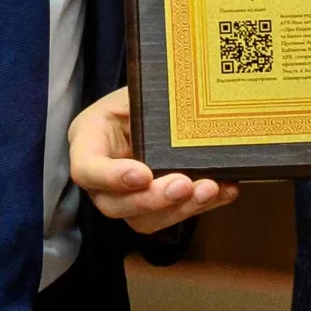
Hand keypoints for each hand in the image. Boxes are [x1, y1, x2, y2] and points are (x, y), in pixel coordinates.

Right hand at [69, 86, 240, 235]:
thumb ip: (148, 101)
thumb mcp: (135, 90)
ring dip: (180, 209)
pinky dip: (200, 205)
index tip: (143, 175)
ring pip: (144, 220)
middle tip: (184, 185)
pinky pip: (172, 215)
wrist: (152, 106)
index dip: (112, 177)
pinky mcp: (153, 205)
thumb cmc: (139, 96)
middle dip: (153, 200)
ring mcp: (126, 197)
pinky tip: (224, 190)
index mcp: (88, 142)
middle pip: (114, 205)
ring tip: (210, 189)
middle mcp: (101, 179)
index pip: (86, 169)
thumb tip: (184, 101)